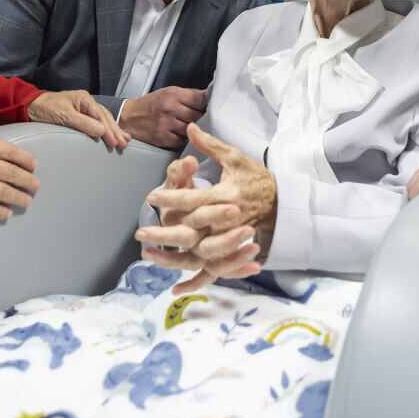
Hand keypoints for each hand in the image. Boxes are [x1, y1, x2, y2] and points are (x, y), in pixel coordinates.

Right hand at [0, 128, 39, 219]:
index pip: (11, 152)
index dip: (25, 159)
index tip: (33, 164)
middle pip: (12, 173)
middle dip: (27, 180)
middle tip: (36, 186)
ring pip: (5, 192)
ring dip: (18, 197)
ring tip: (26, 201)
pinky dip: (0, 211)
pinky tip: (7, 213)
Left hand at [27, 90, 129, 149]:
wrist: (30, 106)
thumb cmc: (45, 108)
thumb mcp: (64, 116)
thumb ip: (83, 123)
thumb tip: (102, 130)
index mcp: (84, 99)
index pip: (101, 116)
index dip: (109, 130)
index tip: (116, 142)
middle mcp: (86, 103)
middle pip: (105, 117)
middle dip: (115, 131)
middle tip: (124, 144)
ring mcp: (84, 109)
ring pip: (103, 120)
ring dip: (114, 130)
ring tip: (125, 140)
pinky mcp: (80, 116)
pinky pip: (97, 123)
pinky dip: (106, 130)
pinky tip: (112, 135)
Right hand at [119, 87, 207, 148]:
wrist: (129, 118)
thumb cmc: (152, 104)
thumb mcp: (168, 92)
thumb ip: (189, 95)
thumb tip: (210, 96)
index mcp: (173, 95)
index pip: (201, 99)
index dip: (208, 104)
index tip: (211, 107)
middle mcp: (170, 108)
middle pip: (199, 115)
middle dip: (203, 117)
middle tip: (203, 118)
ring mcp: (167, 124)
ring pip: (192, 129)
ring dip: (193, 129)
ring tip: (189, 126)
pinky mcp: (163, 138)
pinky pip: (183, 141)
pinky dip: (184, 139)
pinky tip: (179, 134)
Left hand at [137, 124, 276, 292]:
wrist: (278, 200)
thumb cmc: (252, 177)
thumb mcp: (234, 157)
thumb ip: (209, 146)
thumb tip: (191, 128)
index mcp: (227, 197)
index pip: (195, 200)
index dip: (172, 198)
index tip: (152, 197)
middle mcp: (227, 222)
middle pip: (192, 232)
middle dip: (164, 234)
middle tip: (140, 233)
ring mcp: (229, 240)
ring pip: (198, 255)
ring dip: (172, 258)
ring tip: (148, 255)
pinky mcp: (231, 252)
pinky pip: (213, 271)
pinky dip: (195, 282)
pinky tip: (175, 290)